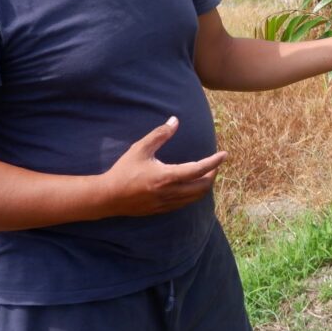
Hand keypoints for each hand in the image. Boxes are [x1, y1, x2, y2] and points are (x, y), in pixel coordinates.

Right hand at [98, 117, 226, 217]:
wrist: (107, 197)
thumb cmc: (123, 170)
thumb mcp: (140, 148)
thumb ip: (160, 134)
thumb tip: (175, 120)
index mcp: (166, 176)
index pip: (198, 169)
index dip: (214, 162)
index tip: (224, 154)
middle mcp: (170, 192)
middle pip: (202, 187)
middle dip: (212, 174)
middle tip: (214, 163)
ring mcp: (166, 204)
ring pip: (195, 198)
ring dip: (204, 186)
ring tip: (206, 173)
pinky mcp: (162, 210)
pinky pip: (185, 203)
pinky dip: (193, 194)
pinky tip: (191, 185)